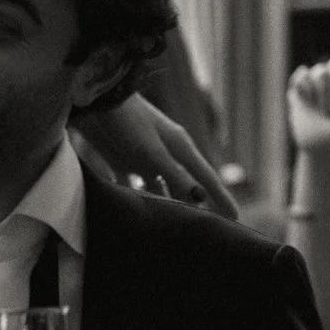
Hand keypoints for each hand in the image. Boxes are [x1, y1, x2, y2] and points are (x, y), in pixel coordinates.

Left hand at [73, 94, 239, 218]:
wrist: (94, 100)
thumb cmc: (128, 122)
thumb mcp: (153, 152)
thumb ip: (175, 176)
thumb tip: (200, 199)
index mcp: (179, 148)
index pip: (206, 179)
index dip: (221, 199)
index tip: (235, 218)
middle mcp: (165, 153)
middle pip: (184, 186)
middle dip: (194, 207)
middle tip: (204, 230)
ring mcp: (143, 156)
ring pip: (159, 187)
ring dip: (165, 205)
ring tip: (172, 229)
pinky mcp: (121, 159)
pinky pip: (131, 184)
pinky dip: (135, 198)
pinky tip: (135, 214)